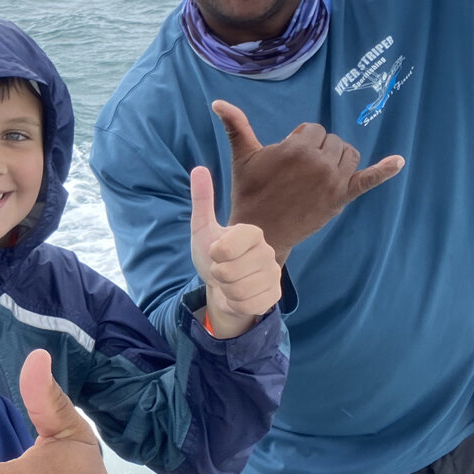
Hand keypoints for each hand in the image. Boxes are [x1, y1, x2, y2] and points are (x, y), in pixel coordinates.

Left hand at [190, 166, 282, 337]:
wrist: (221, 285)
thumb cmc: (213, 254)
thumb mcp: (202, 229)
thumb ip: (202, 200)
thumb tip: (199, 168)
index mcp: (252, 232)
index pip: (226, 248)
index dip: (215, 254)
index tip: (217, 251)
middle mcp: (268, 251)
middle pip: (229, 272)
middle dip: (218, 275)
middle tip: (223, 269)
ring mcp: (274, 274)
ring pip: (238, 291)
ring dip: (226, 290)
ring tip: (230, 282)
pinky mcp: (275, 295)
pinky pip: (248, 305)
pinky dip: (236, 304)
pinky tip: (239, 295)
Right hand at [212, 99, 403, 264]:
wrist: (259, 232)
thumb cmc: (249, 192)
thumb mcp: (242, 157)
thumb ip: (236, 126)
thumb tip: (218, 102)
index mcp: (296, 148)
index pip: (313, 130)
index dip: (299, 142)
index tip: (285, 162)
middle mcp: (319, 162)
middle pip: (330, 141)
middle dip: (316, 150)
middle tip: (296, 173)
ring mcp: (333, 181)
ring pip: (347, 154)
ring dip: (337, 158)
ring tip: (318, 172)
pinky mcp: (341, 198)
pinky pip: (367, 180)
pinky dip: (385, 170)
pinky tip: (399, 162)